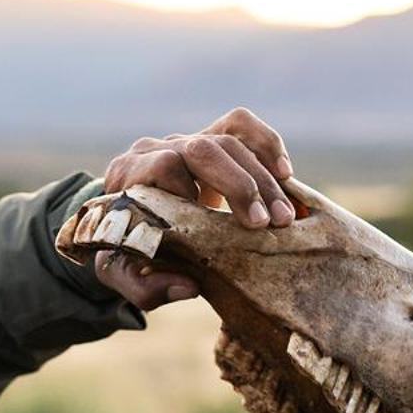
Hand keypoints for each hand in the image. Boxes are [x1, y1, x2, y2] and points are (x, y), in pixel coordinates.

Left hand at [92, 108, 295, 309]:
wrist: (130, 222)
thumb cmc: (129, 252)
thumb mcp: (126, 275)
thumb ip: (146, 286)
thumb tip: (189, 288)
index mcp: (128, 176)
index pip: (165, 166)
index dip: (195, 193)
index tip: (216, 232)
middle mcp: (153, 150)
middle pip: (202, 148)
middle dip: (240, 185)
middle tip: (266, 225)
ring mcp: (183, 139)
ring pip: (228, 139)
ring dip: (263, 178)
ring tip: (285, 217)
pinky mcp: (208, 136)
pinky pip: (240, 124)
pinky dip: (266, 145)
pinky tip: (286, 176)